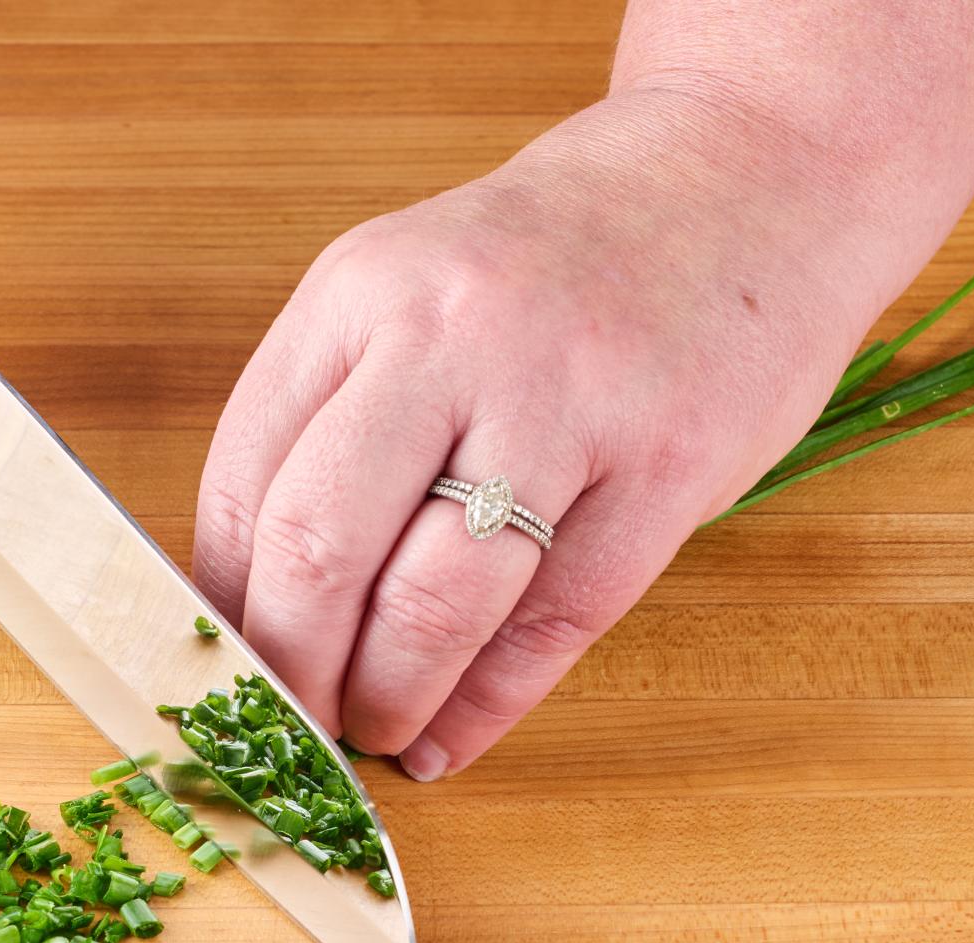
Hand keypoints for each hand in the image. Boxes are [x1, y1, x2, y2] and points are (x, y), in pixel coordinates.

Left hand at [193, 91, 890, 778]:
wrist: (750, 174)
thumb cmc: (558, 263)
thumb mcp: (413, 292)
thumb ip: (335, 421)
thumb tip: (254, 601)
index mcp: (360, 292)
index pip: (246, 481)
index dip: (223, 606)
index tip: (226, 670)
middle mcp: (451, 336)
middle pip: (320, 549)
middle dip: (290, 672)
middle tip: (291, 727)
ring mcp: (566, 400)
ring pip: (435, 604)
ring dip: (387, 701)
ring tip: (375, 734)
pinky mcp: (665, 467)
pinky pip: (551, 625)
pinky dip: (486, 705)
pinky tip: (452, 737)